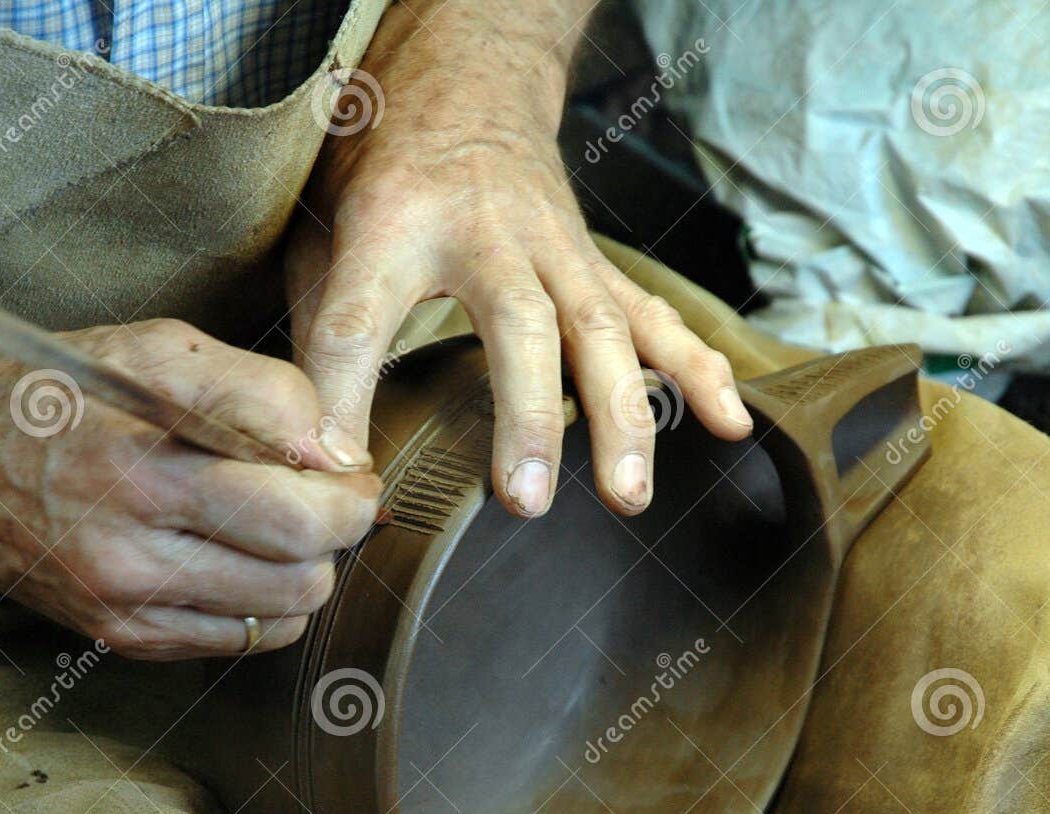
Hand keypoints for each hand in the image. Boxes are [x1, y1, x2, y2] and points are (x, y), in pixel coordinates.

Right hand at [0, 310, 378, 659]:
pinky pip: (239, 639)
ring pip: (281, 617)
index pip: (294, 516)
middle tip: (322, 495)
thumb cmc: (46, 391)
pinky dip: (262, 602)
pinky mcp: (117, 636)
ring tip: (274, 521)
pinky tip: (235, 553)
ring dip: (303, 570)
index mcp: (137, 470)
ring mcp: (121, 606)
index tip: (348, 471)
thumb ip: (261, 394)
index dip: (349, 495)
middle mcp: (127, 554)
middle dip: (334, 535)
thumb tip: (337, 453)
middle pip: (300, 577)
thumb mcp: (155, 351)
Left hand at [287, 0, 753, 519]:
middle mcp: (487, 230)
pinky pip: (656, 317)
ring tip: (627, 496)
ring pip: (602, 328)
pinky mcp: (596, 264)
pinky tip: (730, 423)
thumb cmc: (385, 164)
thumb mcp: (321, 230)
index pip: (358, 317)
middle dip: (529, 416)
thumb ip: (318, 333)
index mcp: (393, 220)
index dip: (342, 394)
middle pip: (516, 324)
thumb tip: (322, 450)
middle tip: (525, 501)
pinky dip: (697, 371)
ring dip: (622, 416)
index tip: (339, 466)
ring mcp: (556, 245)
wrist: (469, 76)